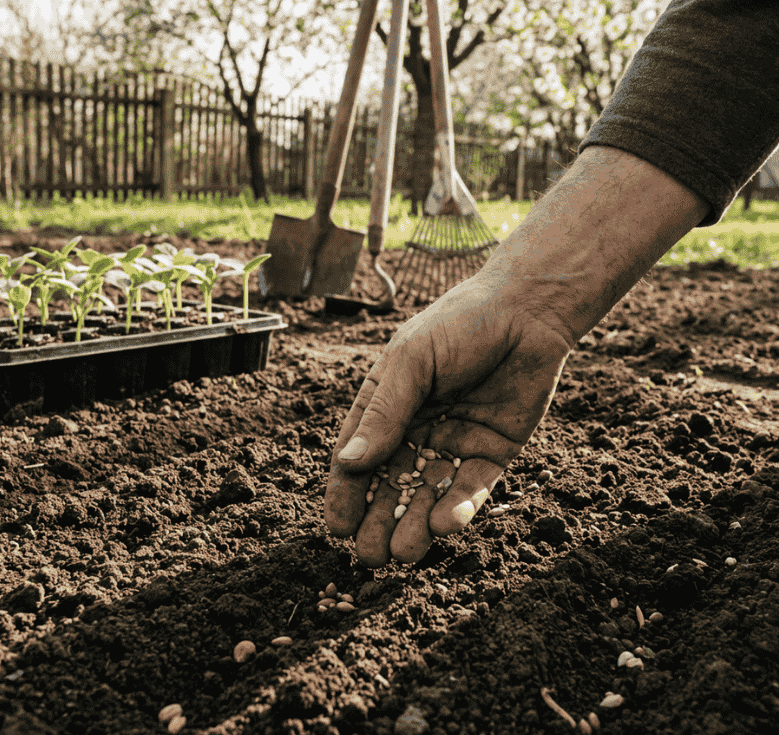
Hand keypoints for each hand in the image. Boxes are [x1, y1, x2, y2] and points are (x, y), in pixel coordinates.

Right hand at [323, 272, 572, 566]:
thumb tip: (347, 462)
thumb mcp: (412, 361)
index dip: (346, 492)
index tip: (337, 528)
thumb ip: (384, 412)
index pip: (359, 455)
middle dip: (379, 519)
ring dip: (417, 523)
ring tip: (404, 553)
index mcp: (388, 403)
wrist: (528, 310)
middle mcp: (418, 427)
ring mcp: (455, 441)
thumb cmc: (460, 324)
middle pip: (392, 483)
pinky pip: (473, 486)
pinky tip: (447, 525)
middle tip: (371, 556)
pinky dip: (461, 507)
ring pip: (430, 492)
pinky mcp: (493, 450)